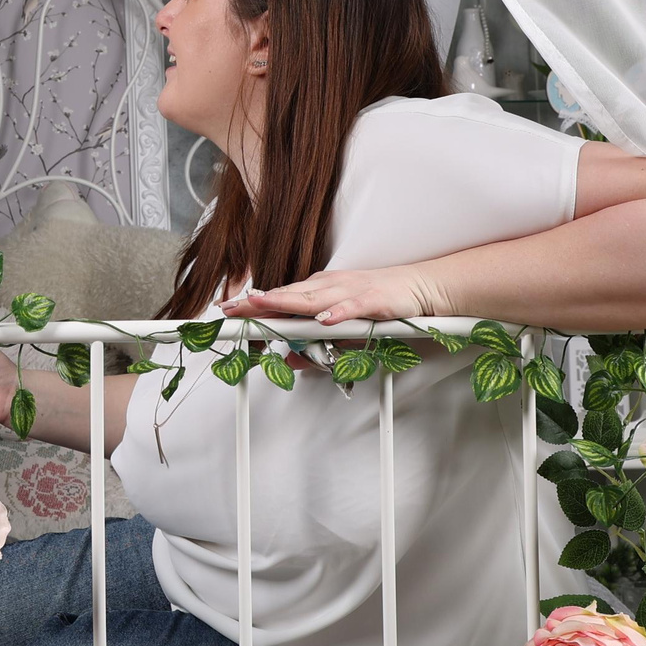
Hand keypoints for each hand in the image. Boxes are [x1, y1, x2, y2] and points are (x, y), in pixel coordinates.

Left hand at [225, 265, 450, 326]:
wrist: (418, 286)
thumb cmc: (379, 301)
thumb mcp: (343, 328)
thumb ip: (316, 344)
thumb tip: (290, 359)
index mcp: (320, 291)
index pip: (282, 298)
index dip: (254, 304)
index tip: (228, 310)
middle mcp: (330, 287)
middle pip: (288, 295)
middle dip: (259, 303)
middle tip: (233, 309)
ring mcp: (349, 291)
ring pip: (314, 298)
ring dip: (287, 302)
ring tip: (263, 305)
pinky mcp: (372, 300)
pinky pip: (352, 307)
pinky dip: (337, 314)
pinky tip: (323, 320)